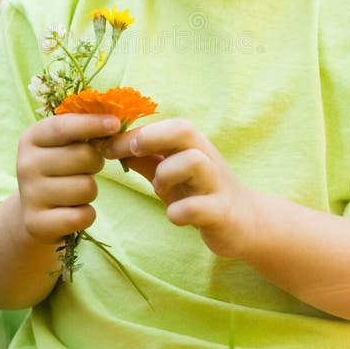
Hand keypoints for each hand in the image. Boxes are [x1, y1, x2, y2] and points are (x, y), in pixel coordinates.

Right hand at [16, 113, 120, 244]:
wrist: (35, 211)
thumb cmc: (61, 167)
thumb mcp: (65, 144)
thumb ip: (85, 131)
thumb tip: (115, 124)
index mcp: (32, 138)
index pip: (63, 127)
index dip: (92, 124)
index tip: (115, 124)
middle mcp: (25, 164)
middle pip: (84, 156)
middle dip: (97, 162)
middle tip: (87, 168)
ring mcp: (30, 195)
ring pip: (87, 188)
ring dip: (91, 191)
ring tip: (76, 191)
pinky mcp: (37, 224)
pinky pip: (83, 216)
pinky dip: (87, 214)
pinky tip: (73, 210)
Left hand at [104, 119, 252, 258]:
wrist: (245, 223)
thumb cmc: (200, 192)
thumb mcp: (170, 173)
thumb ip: (144, 158)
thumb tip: (108, 144)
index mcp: (191, 145)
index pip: (162, 125)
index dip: (131, 132)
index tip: (104, 145)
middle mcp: (206, 157)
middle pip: (183, 129)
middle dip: (151, 137)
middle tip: (132, 153)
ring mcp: (216, 184)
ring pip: (193, 162)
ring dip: (166, 175)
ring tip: (159, 189)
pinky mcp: (221, 212)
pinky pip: (198, 207)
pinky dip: (179, 212)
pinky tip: (175, 216)